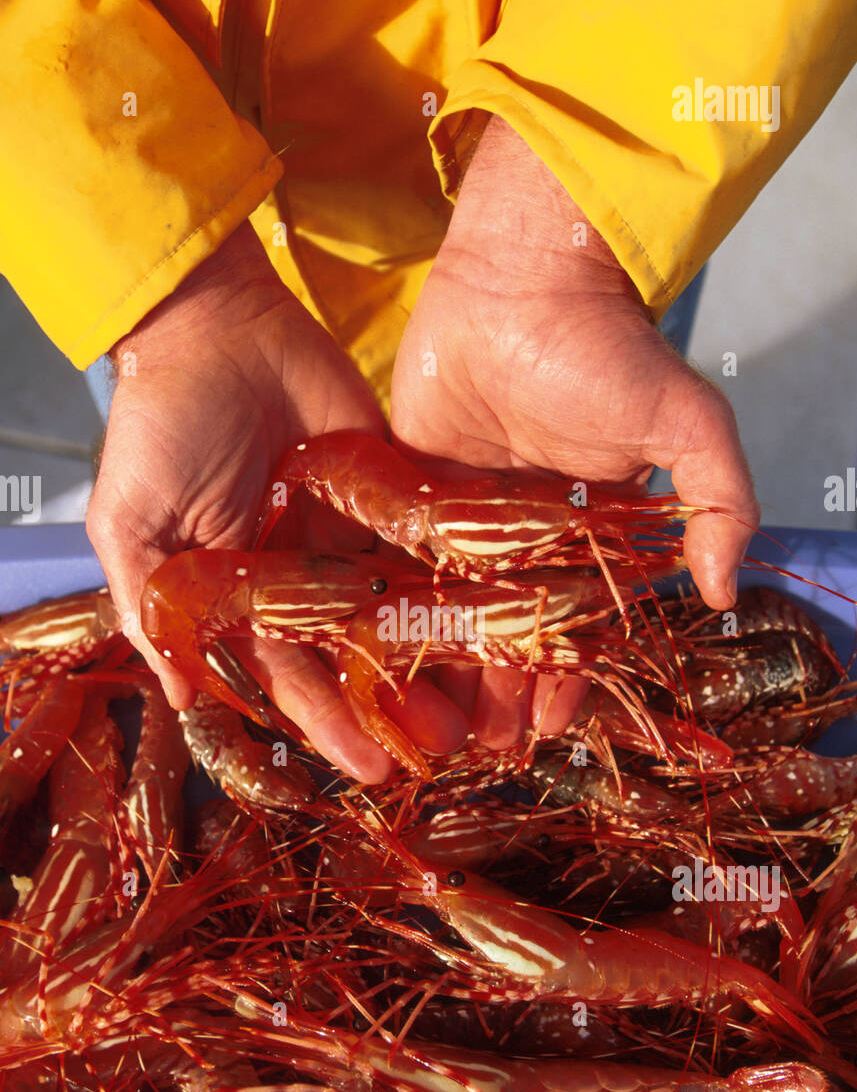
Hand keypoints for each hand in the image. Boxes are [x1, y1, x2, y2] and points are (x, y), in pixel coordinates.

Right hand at [87, 223, 468, 780]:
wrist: (218, 324)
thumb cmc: (162, 424)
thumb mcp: (132, 522)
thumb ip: (153, 608)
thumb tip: (182, 696)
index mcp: (237, 599)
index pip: (288, 677)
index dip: (327, 723)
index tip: (369, 767)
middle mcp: (297, 580)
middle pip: (353, 657)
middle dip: (392, 705)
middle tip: (442, 748)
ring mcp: (345, 538)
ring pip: (395, 613)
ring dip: (431, 659)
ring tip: (479, 704)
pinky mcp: (386, 492)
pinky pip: (422, 547)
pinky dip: (452, 584)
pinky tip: (488, 623)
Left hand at [391, 117, 757, 745]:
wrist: (522, 274)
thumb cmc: (607, 350)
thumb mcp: (686, 425)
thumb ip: (721, 502)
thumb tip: (728, 591)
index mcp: (589, 535)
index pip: (576, 628)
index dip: (564, 681)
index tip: (546, 732)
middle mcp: (524, 536)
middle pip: (506, 632)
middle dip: (495, 692)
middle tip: (474, 750)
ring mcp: (463, 515)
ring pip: (448, 609)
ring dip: (439, 666)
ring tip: (422, 723)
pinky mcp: (408, 486)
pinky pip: (397, 559)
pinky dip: (387, 607)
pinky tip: (372, 656)